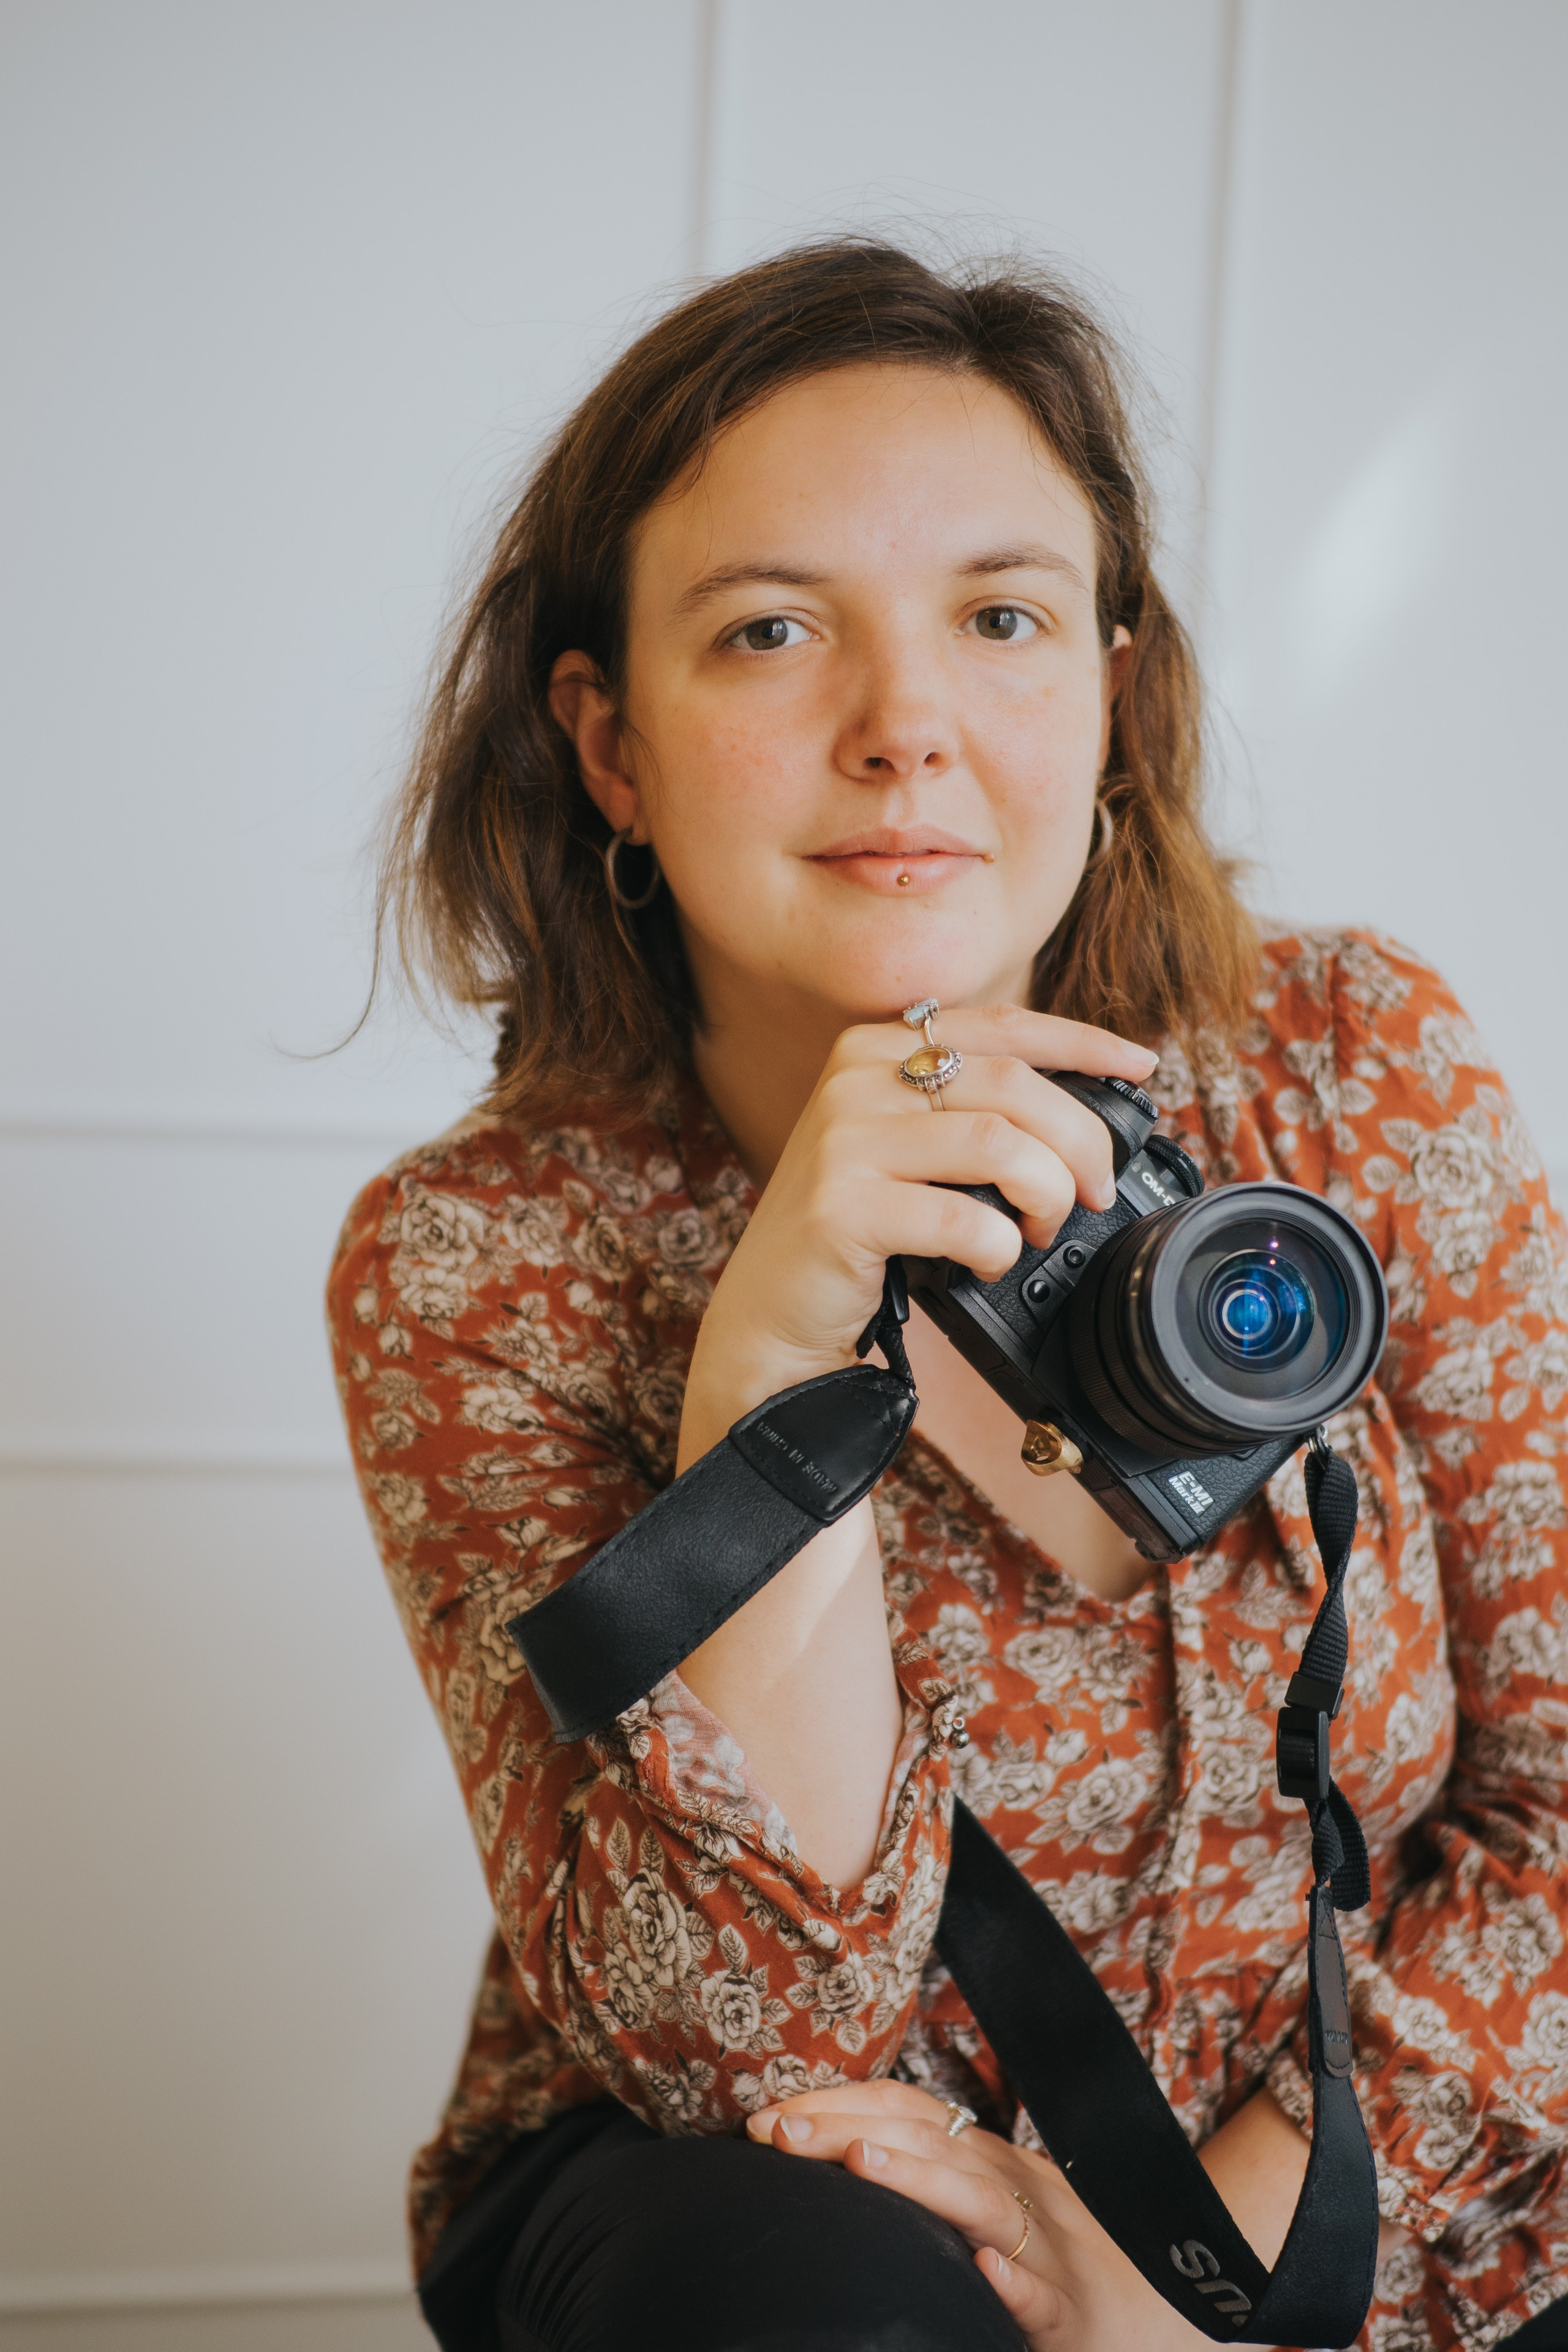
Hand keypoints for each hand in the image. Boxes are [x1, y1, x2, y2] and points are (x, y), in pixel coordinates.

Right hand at [679, 1005, 1156, 1465]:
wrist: (770, 1314)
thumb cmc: (853, 1232)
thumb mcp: (903, 1145)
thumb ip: (965, 1107)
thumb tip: (1080, 1110)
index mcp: (874, 1047)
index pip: (1001, 1024)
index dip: (1083, 1043)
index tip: (1141, 1065)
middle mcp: (855, 1078)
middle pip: (1015, 1085)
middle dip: (1080, 1144)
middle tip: (1093, 1194)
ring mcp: (845, 1139)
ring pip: (1000, 1144)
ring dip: (1046, 1195)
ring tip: (1037, 1229)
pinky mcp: (844, 1206)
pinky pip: (965, 1217)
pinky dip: (998, 1246)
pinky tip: (987, 1259)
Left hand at [747, 2080, 1215, 2350]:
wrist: (1173, 2313)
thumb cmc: (1063, 2260)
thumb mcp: (995, 2205)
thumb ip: (931, 2178)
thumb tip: (827, 2156)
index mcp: (990, 2163)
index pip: (908, 2109)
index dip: (838, 2102)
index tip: (766, 2116)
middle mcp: (1017, 2191)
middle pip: (930, 2143)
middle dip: (850, 2128)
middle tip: (775, 2130)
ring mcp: (1049, 2250)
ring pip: (982, 2205)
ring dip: (919, 2180)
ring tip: (860, 2163)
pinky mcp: (1073, 2318)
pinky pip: (1043, 2298)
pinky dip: (1015, 2280)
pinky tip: (985, 2272)